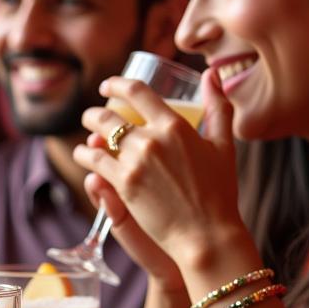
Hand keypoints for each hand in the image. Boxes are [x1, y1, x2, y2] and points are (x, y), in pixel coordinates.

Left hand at [74, 69, 246, 272]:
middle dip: (95, 113)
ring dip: (88, 133)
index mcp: (175, 126)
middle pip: (110, 115)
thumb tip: (211, 74)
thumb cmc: (219, 191)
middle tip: (92, 116)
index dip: (117, 85)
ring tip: (87, 136)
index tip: (107, 86)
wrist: (206, 233)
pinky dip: (85, 155)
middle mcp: (152, 139)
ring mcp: (135, 161)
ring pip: (98, 136)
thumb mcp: (223, 144)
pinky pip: (93, 161)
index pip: (138, 92)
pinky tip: (84, 155)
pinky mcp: (123, 183)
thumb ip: (217, 108)